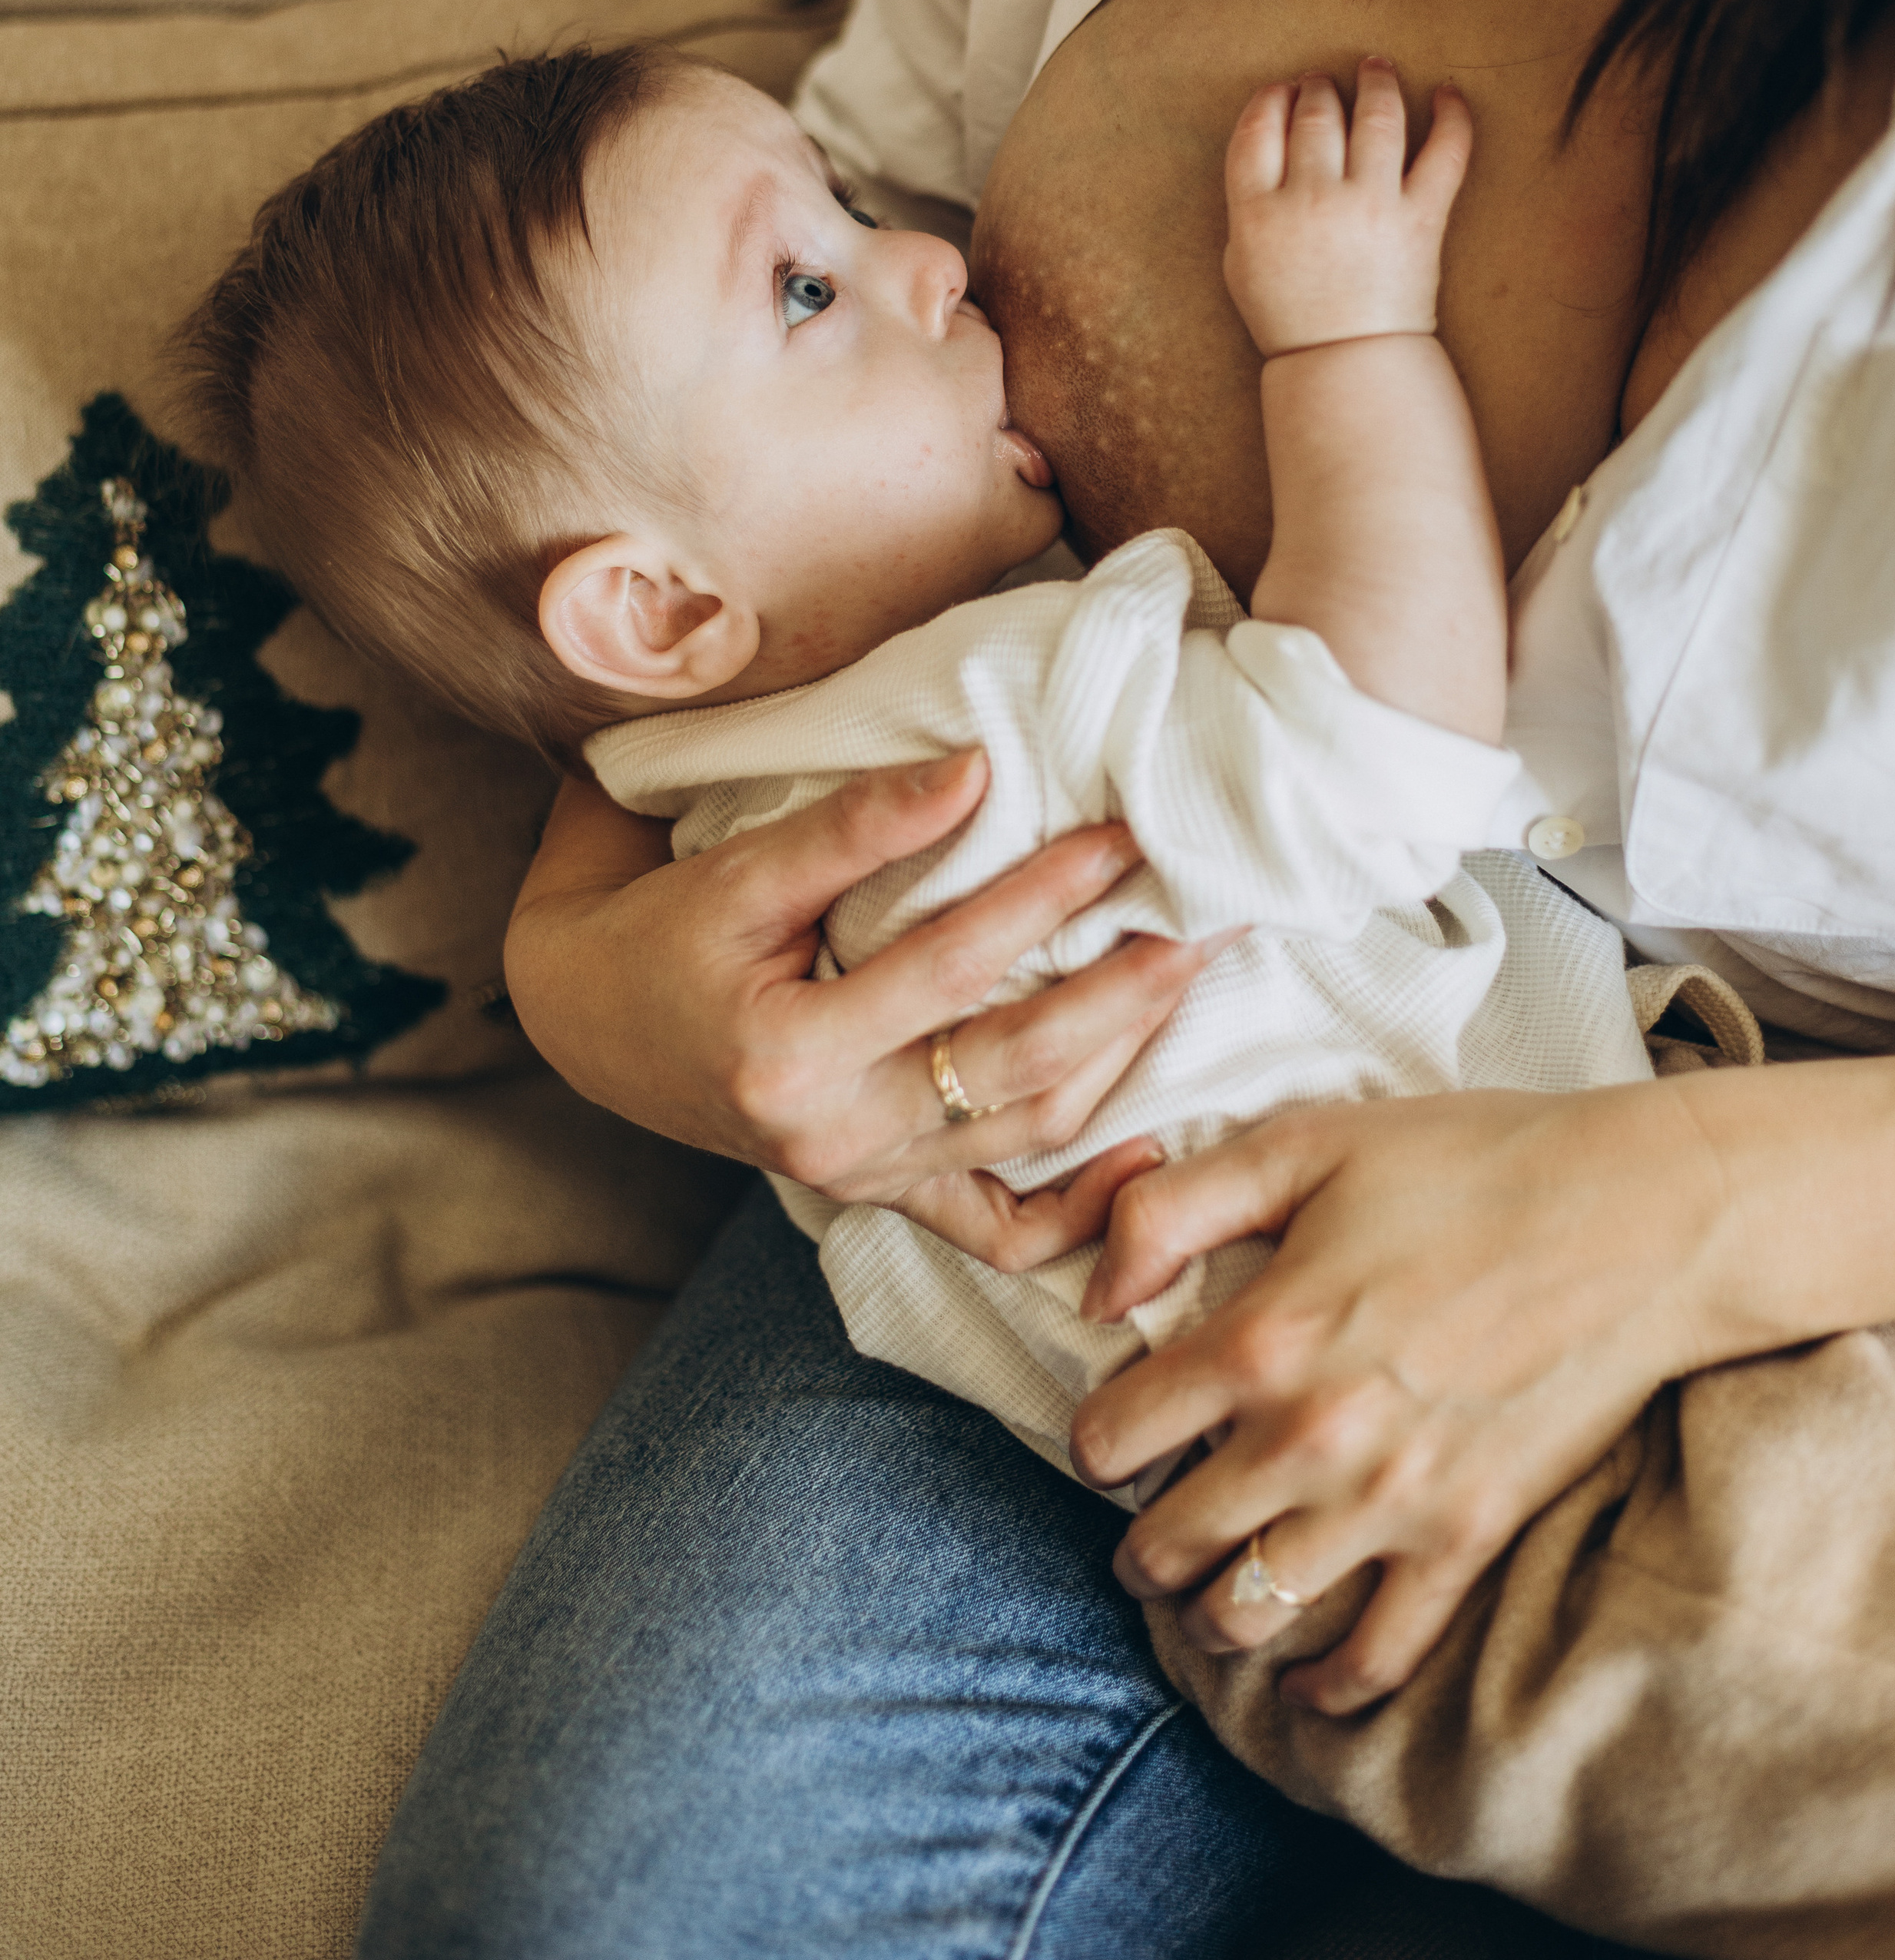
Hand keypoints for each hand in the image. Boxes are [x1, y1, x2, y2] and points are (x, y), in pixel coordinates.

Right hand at [506, 755, 1233, 1268]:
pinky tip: (1146, 1160)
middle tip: (1207, 926)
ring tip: (1188, 988)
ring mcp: (863, 1179)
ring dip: (1123, 1070)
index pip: (952, 967)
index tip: (1122, 839)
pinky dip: (1076, 1212)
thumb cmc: (661, 927)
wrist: (586, 1017)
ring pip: (1025, 1143)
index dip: (1044, 898)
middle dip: (1124, 998)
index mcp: (791, 1054)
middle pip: (1016, 1071)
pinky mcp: (880, 1193)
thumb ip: (857, 825)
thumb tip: (976, 767)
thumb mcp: (740, 869)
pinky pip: (995, 1229)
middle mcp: (834, 1137)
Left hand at [1069, 1080, 1730, 1711]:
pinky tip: (1305, 1683)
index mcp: (1258, 1338)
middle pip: (1167, 1544)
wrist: (1634, 1218)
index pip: (1113, 1436)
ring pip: (1249, 1614)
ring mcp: (1390, 1503)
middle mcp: (1309, 1439)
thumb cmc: (1466, 1164)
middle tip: (1144, 1528)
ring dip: (1208, 1616)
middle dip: (1137, 1544)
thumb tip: (1097, 1292)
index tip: (1111, 1434)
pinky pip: (1377, 1657)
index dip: (1094, 1438)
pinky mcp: (1467, 1539)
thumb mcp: (1302, 1142)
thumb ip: (1171, 1208)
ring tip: (1204, 1595)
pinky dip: (1328, 1687)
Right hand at [1222, 58, 1470, 357]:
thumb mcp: (1240, 260)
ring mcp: (1370, 205)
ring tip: (1376, 68)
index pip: (1258, 127)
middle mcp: (1312, 199)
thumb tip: (1272, 138)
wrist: (1345, 361)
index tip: (1282, 91)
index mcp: (1257, 211)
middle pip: (1314, 113)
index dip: (1271, 98)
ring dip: (1376, 82)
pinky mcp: (1421, 218)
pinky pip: (1445, 152)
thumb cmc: (1289, 315)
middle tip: (1324, 82)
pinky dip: (1452, 116)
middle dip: (1318, 87)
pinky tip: (1448, 93)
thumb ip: (1248, 201)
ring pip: (1376, 114)